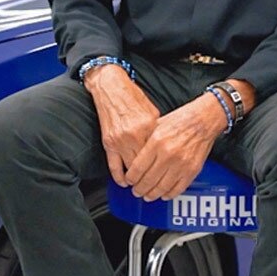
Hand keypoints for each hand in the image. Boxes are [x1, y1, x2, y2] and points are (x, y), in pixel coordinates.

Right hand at [86, 65, 158, 185]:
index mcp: (148, 127)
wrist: (111, 88)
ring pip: (130, 168)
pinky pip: (113, 165)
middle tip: (155, 186)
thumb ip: (158, 130)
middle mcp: (134, 135)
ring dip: (136, 180)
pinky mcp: (108, 142)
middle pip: (146, 165)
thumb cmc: (132, 97)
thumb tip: (164, 145)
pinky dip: (119, 177)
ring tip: (142, 187)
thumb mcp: (153, 112)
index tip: (168, 174)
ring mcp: (120, 140)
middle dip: (151, 177)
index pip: (159, 153)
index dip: (164, 166)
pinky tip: (124, 182)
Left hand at [124, 95, 224, 200]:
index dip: (131, 178)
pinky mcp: (192, 170)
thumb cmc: (182, 120)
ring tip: (147, 195)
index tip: (129, 181)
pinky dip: (169, 194)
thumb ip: (146, 143)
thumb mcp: (157, 126)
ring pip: (162, 187)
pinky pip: (178, 188)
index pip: (137, 168)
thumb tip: (135, 158)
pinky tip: (164, 194)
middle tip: (136, 191)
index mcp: (156, 142)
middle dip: (139, 189)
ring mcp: (181, 164)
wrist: (203, 119)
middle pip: (148, 180)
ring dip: (152, 194)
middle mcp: (168, 154)